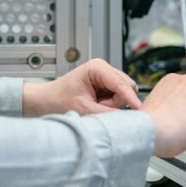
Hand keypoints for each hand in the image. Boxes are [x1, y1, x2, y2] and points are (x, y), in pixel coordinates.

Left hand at [22, 58, 142, 116]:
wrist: (46, 101)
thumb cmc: (58, 99)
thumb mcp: (82, 108)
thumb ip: (105, 113)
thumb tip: (125, 119)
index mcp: (97, 67)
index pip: (120, 83)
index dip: (130, 98)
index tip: (139, 109)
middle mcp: (104, 69)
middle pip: (126, 89)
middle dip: (116, 103)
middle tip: (97, 108)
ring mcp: (106, 77)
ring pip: (124, 95)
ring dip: (112, 105)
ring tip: (94, 106)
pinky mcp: (107, 86)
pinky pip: (118, 99)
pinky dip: (110, 106)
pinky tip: (97, 106)